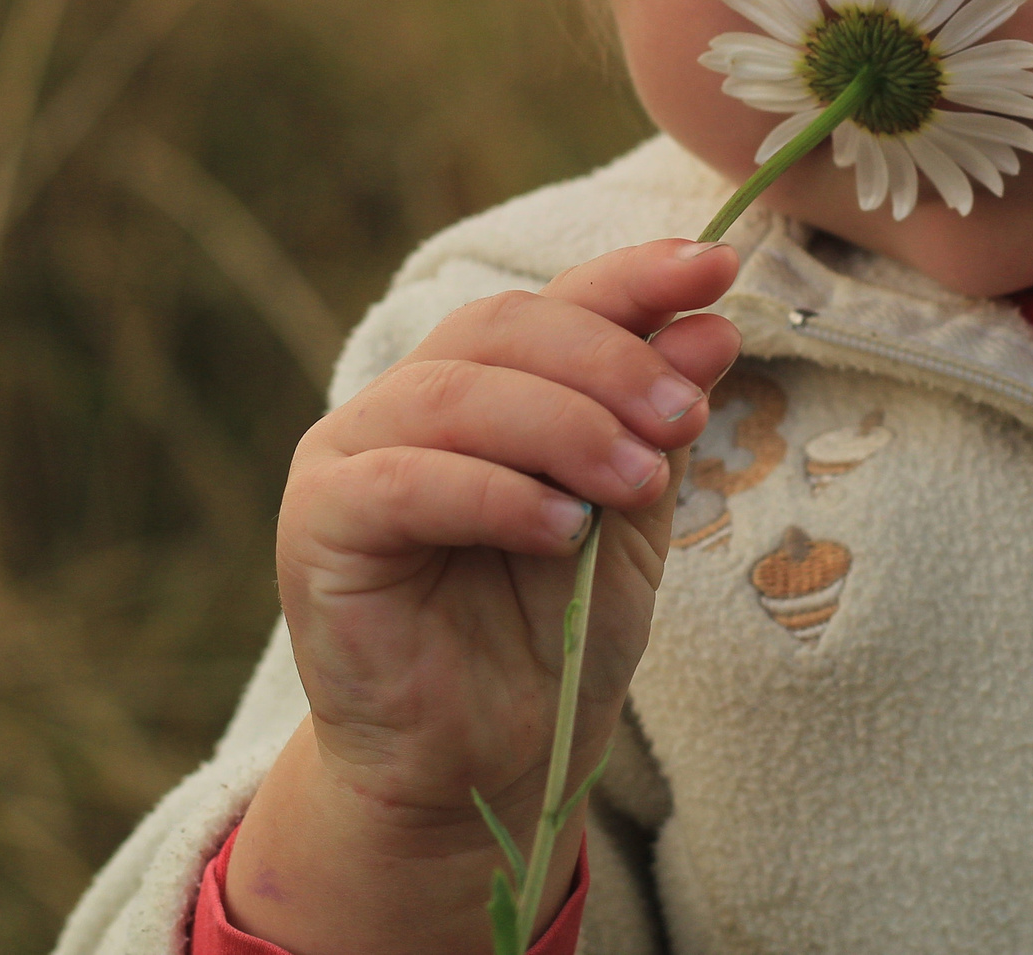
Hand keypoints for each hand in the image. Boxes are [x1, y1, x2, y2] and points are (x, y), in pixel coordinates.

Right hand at [225, 239, 739, 954]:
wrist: (485, 765)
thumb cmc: (551, 633)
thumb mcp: (628, 514)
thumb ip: (655, 420)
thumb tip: (711, 321)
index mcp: (482, 382)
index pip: (554, 302)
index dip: (631, 278)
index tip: (715, 266)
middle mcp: (407, 400)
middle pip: (504, 330)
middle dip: (609, 360)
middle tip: (685, 413)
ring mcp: (349, 453)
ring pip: (456, 395)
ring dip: (564, 426)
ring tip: (637, 480)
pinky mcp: (317, 522)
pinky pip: (404, 482)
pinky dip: (493, 493)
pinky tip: (561, 527)